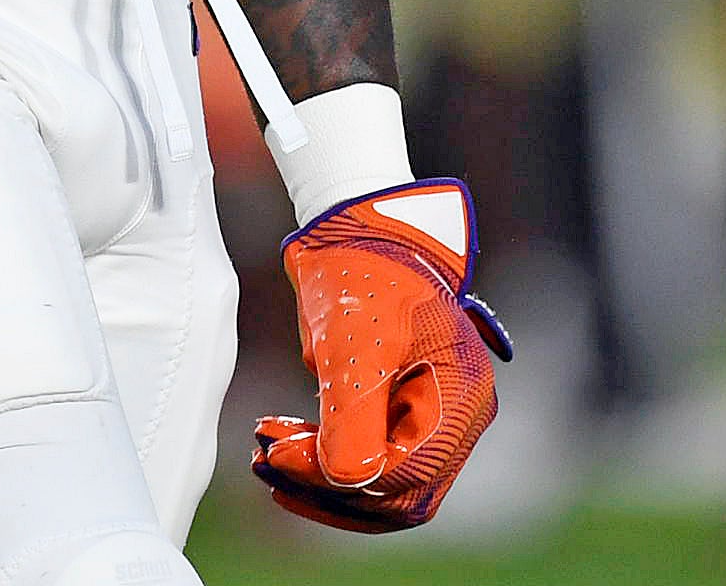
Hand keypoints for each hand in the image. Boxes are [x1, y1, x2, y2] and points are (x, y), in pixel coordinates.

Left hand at [250, 181, 509, 532]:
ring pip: (383, 486)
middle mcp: (458, 415)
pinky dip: (327, 464)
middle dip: (327, 487)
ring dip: (321, 481)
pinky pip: (372, 462)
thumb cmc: (364, 275)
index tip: (280, 456)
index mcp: (460, 396)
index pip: (406, 473)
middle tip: (265, 461)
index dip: (340, 480)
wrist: (360, 233)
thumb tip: (343, 483)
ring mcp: (435, 417)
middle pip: (398, 492)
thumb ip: (352, 418)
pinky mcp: (405, 415)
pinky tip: (284, 451)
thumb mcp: (353, 343)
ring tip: (265, 454)